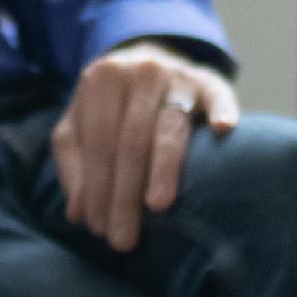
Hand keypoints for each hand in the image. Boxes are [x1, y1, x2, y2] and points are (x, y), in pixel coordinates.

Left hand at [52, 43, 238, 252]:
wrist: (149, 58)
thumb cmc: (110, 104)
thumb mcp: (79, 122)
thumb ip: (74, 162)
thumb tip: (77, 213)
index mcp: (102, 78)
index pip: (98, 141)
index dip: (96, 187)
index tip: (97, 229)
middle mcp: (141, 71)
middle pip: (131, 141)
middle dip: (125, 194)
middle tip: (123, 238)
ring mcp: (178, 74)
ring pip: (170, 127)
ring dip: (163, 170)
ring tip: (157, 206)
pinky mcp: (210, 80)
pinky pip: (219, 95)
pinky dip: (221, 111)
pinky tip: (222, 129)